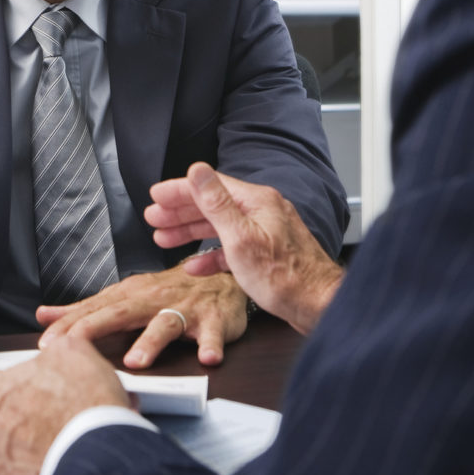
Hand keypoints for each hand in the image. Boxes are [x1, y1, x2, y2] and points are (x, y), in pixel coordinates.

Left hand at [0, 337, 130, 474]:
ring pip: (5, 448)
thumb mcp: (71, 353)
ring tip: (59, 430)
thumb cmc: (80, 407)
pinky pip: (22, 470)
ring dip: (26, 440)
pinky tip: (63, 449)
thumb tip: (54, 350)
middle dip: (11, 412)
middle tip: (41, 406)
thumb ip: (50, 349)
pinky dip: (39, 460)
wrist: (101, 455)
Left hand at [35, 265, 245, 367]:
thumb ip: (86, 309)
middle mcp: (152, 300)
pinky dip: (210, 344)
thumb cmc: (168, 292)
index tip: (45, 345)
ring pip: (164, 325)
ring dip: (150, 343)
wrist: (220, 276)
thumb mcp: (124, 297)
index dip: (68, 327)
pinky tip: (207, 358)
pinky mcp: (213, 320)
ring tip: (135, 362)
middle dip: (94, 329)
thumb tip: (45, 315)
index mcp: (129, 296)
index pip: (93, 311)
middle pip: (120, 314)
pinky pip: (212, 333)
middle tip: (73, 351)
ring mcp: (184, 309)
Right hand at [146, 162, 341, 334]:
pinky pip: (232, 247)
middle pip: (212, 204)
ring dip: (190, 232)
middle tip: (154, 218)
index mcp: (256, 201)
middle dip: (180, 212)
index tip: (156, 196)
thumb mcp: (240, 237)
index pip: (209, 185)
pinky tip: (195, 266)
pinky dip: (211, 254)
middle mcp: (263, 211)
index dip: (179, 190)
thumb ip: (215, 203)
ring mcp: (266, 232)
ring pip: (219, 226)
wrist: (318, 305)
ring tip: (165, 239)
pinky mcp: (267, 253)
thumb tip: (197, 170)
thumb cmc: (284, 276)